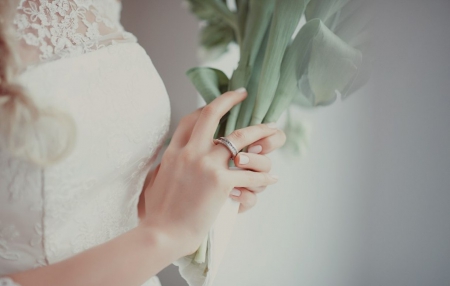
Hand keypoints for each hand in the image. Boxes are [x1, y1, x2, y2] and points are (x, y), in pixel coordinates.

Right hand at [141, 88, 279, 256]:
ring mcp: (206, 165)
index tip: (217, 103)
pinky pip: (250, 174)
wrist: (162, 234)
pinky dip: (263, 177)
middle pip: (212, 116)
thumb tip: (163, 165)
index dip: (206, 107)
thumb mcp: (153, 183)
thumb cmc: (157, 215)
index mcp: (173, 152)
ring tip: (273, 131)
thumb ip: (161, 169)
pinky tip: (272, 179)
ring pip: (239, 139)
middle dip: (229, 100)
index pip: (190, 120)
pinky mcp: (220, 183)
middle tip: (242, 94)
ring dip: (259, 132)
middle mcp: (190, 153)